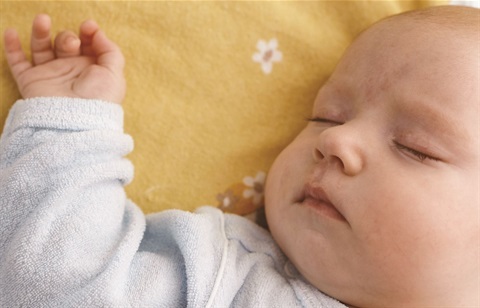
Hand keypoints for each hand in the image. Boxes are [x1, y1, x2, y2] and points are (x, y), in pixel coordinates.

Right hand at [4, 14, 124, 103]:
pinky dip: (12, 47)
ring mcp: (50, 76)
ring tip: (42, 21)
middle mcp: (71, 72)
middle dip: (68, 38)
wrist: (76, 122)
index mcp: (92, 70)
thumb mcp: (114, 74)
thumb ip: (110, 51)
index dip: (89, 33)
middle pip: (66, 43)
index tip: (88, 27)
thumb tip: (97, 33)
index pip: (88, 45)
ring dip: (40, 32)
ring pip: (42, 48)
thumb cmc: (99, 100)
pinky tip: (12, 32)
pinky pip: (18, 62)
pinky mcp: (32, 82)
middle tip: (72, 44)